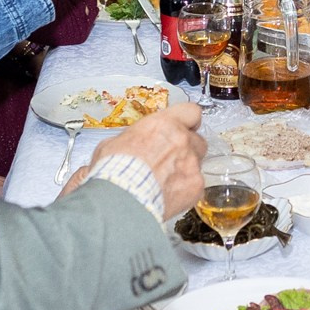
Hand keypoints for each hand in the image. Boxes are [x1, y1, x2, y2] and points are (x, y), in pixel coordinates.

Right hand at [77, 101, 205, 215]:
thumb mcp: (112, 144)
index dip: (188, 120)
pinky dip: (186, 189)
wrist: (122, 198)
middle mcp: (181, 139)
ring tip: (167, 179)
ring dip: (187, 168)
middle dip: (186, 148)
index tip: (186, 126)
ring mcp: (192, 162)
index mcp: (163, 124)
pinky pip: (196, 184)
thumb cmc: (114, 171)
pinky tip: (169, 194)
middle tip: (171, 158)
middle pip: (196, 139)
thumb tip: (124, 146)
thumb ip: (130, 140)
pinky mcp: (195, 184)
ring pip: (198, 162)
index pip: (190, 111)